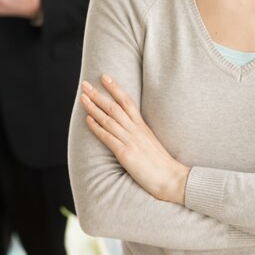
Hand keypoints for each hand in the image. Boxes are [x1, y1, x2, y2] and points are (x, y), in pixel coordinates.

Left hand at [80, 75, 189, 204]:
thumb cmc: (161, 163)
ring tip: (82, 98)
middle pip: (114, 106)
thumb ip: (138, 132)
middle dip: (98, 94)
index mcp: (142, 125)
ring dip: (93, 107)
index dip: (115, 87)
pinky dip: (97, 127)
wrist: (171, 178)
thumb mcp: (150, 141)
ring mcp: (130, 141)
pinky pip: (108, 137)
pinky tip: (88, 120)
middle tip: (85, 84)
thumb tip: (126, 125)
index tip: (104, 77)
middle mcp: (135, 130)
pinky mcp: (126, 154)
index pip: (127, 101)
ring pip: (109, 119)